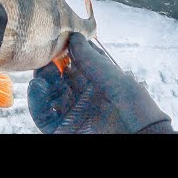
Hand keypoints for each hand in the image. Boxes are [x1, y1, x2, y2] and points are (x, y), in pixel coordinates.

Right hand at [28, 33, 173, 133]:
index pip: (75, 64)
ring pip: (48, 94)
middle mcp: (82, 97)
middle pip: (57, 78)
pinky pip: (43, 116)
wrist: (141, 140)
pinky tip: (38, 88)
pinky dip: (36, 101)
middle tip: (44, 56)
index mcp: (97, 83)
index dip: (64, 52)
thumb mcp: (119, 82)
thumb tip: (75, 37)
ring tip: (40, 73)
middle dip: (48, 66)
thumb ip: (94, 62)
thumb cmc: (140, 113)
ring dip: (40, 81)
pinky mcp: (62, 129)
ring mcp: (71, 113)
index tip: (56, 41)